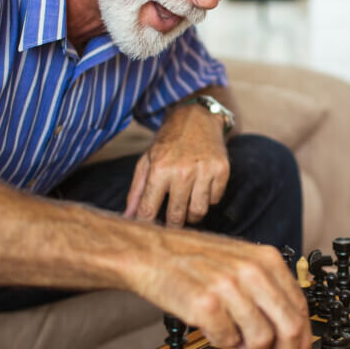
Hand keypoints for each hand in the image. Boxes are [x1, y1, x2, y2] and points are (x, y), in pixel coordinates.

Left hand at [125, 101, 228, 227]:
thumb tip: (127, 218)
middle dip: (172, 225)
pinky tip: (201, 187)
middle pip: (176, 216)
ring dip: (191, 214)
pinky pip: (215, 199)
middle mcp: (183, 171)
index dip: (147, 225)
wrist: (197, 117)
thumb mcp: (147, 161)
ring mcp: (204, 170)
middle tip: (171, 224)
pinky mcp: (222, 169)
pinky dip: (208, 198)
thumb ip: (136, 192)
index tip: (149, 232)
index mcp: (160, 169)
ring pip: (198, 211)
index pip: (149, 209)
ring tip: (186, 206)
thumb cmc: (168, 142)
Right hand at [132, 225, 312, 348]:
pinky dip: (221, 342)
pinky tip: (212, 328)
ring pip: (261, 340)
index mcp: (266, 260)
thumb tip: (288, 327)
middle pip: (290, 328)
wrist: (150, 252)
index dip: (304, 338)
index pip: (300, 307)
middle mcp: (252, 272)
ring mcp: (230, 288)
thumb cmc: (193, 259)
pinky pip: (227, 341)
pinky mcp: (206, 305)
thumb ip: (265, 288)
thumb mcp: (240, 260)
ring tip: (235, 340)